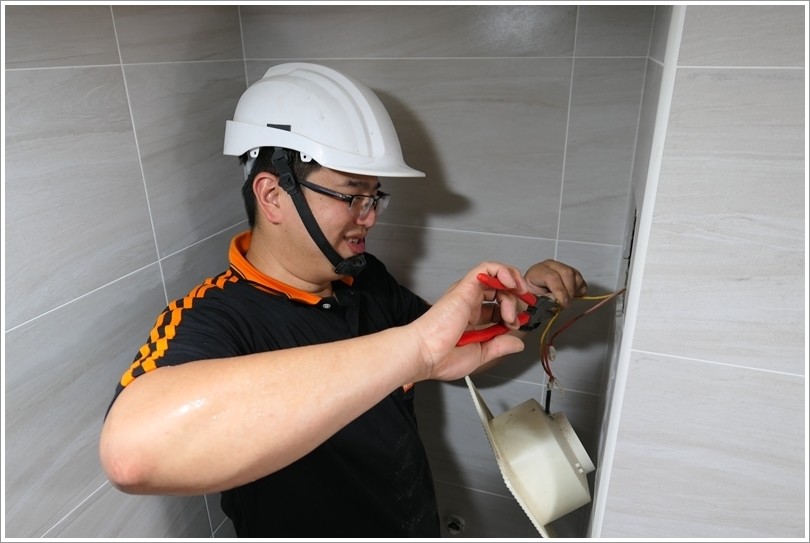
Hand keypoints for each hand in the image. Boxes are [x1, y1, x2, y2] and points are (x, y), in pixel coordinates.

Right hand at [410, 261, 528, 381]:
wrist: (426, 352)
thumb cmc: (442, 356)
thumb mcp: (480, 354)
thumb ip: (500, 346)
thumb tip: (517, 343)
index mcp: (470, 319)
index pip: (497, 307)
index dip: (512, 313)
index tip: (517, 325)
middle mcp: (468, 303)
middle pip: (499, 290)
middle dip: (515, 300)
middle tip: (516, 317)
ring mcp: (466, 294)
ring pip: (496, 276)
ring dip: (512, 287)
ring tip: (512, 306)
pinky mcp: (465, 287)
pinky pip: (486, 268)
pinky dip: (502, 270)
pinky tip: (510, 283)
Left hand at [523, 259, 586, 307]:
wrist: (532, 297)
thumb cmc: (530, 299)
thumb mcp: (531, 302)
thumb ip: (542, 301)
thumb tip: (556, 300)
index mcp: (537, 271)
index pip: (552, 277)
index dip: (559, 291)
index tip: (562, 304)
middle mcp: (550, 266)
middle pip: (567, 273)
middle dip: (568, 292)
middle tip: (565, 305)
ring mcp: (562, 268)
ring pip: (576, 276)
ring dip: (574, 292)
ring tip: (566, 302)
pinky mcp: (571, 273)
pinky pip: (580, 281)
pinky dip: (579, 291)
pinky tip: (570, 297)